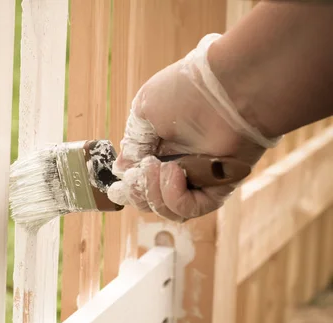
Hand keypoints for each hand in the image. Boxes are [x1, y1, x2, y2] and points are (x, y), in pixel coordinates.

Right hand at [107, 33, 278, 221]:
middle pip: (149, 199)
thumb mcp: (145, 110)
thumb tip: (122, 170)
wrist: (228, 87)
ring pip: (167, 209)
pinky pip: (191, 208)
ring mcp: (197, 178)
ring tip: (161, 168)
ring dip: (155, 195)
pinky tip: (175, 173)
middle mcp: (178, 164)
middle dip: (138, 192)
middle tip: (140, 173)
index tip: (119, 184)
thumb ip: (133, 143)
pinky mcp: (218, 187)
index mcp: (159, 146)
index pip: (138, 180)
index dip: (127, 187)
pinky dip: (176, 198)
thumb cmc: (187, 89)